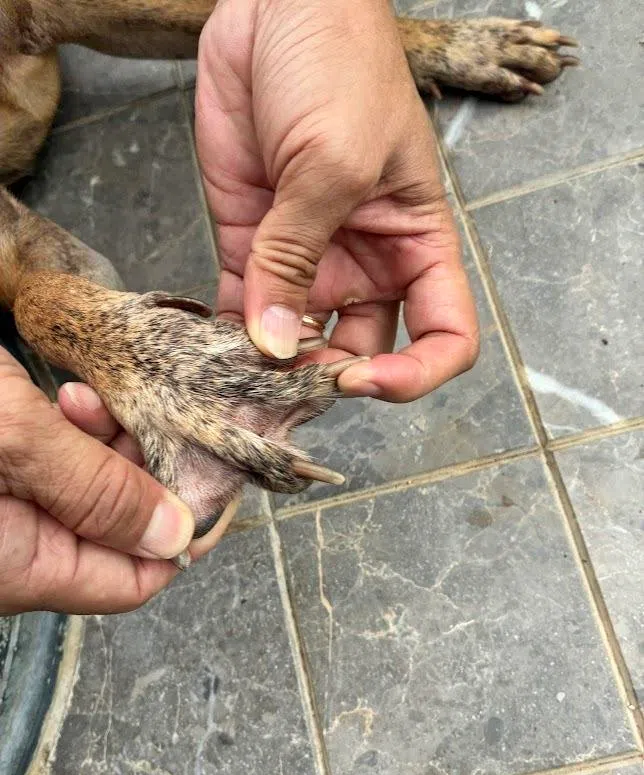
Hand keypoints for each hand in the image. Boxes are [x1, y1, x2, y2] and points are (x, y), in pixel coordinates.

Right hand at [0, 349, 230, 615]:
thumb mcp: (17, 443)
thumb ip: (97, 492)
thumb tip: (176, 536)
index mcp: (23, 567)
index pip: (133, 579)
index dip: (185, 535)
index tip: (219, 478)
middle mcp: (20, 548)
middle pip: (123, 525)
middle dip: (146, 467)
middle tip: (154, 416)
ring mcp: (15, 507)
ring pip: (97, 484)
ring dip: (111, 437)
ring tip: (86, 399)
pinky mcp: (7, 469)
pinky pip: (64, 461)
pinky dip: (77, 429)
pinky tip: (69, 396)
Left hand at [195, 0, 477, 402]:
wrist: (275, 6)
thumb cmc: (338, 65)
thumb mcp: (332, 165)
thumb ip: (298, 257)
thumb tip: (273, 344)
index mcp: (414, 246)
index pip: (443, 335)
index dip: (417, 374)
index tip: (367, 382)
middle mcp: (364, 264)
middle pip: (357, 351)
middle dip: (324, 381)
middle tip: (280, 397)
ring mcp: (306, 258)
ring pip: (295, 341)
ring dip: (268, 371)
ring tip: (234, 388)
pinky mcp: (252, 245)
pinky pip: (243, 308)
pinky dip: (226, 338)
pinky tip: (205, 355)